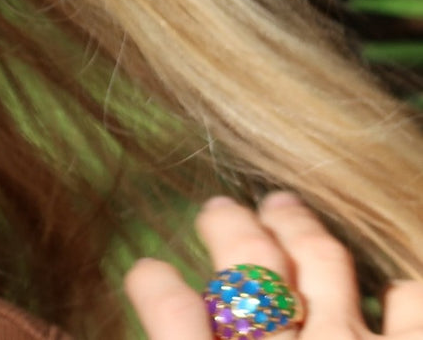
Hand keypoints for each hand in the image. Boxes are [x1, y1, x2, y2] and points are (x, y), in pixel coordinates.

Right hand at [125, 192, 422, 338]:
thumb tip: (139, 330)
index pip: (170, 309)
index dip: (155, 285)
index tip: (147, 272)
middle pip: (245, 267)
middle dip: (230, 228)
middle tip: (220, 207)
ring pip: (320, 263)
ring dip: (300, 228)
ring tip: (285, 207)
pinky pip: (410, 304)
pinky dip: (402, 292)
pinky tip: (394, 287)